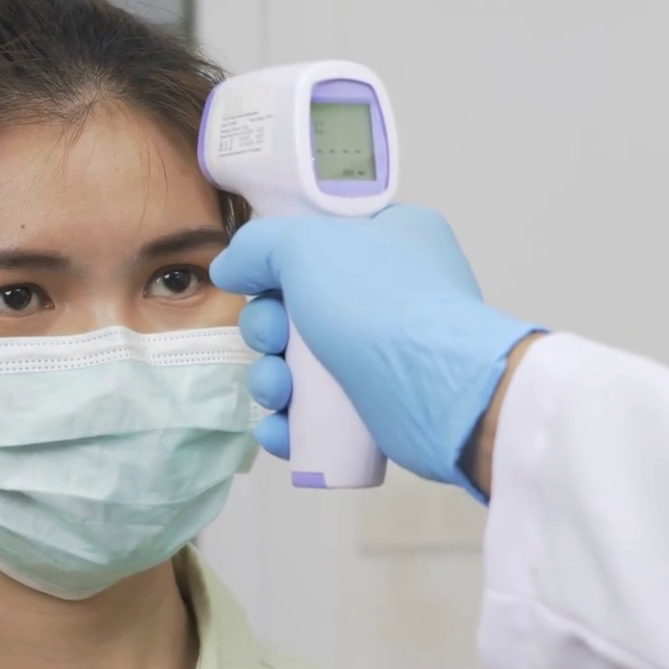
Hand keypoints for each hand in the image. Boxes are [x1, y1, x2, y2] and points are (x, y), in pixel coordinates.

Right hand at [212, 204, 541, 493]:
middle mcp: (395, 292)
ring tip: (278, 393)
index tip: (261, 281)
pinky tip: (281, 430)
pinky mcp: (383, 408)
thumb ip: (259, 246)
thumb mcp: (307, 246)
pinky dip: (293, 422)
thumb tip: (231, 268)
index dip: (281, 263)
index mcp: (394, 238)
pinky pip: (322, 413)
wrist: (438, 392)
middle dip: (267, 330)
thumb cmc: (378, 304)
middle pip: (301, 307)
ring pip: (305, 365)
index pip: (322, 241)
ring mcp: (390, 353)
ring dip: (273, 379)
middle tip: (272, 341)